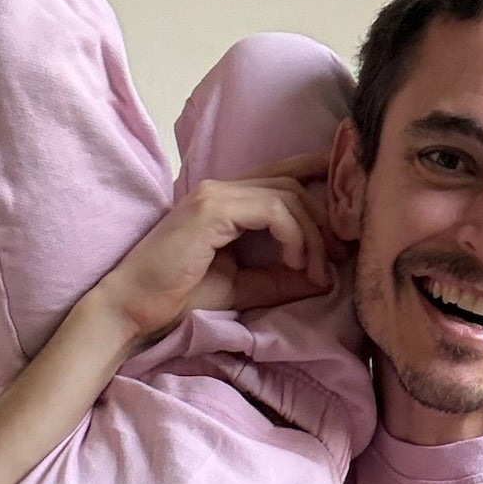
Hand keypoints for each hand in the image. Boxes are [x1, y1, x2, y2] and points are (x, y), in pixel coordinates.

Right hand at [90, 155, 345, 350]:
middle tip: (338, 258)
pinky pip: (274, 209)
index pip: (283, 175)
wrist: (133, 309)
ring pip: (289, 195)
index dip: (320, 179)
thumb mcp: (242, 287)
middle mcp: (222, 187)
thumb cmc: (177, 298)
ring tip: (316, 271)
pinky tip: (296, 263)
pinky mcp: (213, 209)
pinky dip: (295, 235)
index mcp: (226, 201)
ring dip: (313, 235)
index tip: (349, 209)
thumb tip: (324, 278)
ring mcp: (216, 194)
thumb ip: (279, 278)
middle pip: (294, 184)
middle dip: (325, 219)